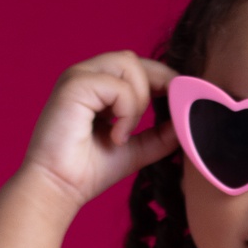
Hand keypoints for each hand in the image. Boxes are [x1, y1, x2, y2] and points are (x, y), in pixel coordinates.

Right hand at [22, 52, 178, 209]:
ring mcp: (78, 77)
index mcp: (97, 86)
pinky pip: (118, 86)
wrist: (59, 188)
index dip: (163, 80)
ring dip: (139, 100)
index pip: (137, 67)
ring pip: (129, 64)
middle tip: (165, 114)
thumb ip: (161, 134)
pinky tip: (116, 137)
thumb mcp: (137, 149)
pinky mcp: (74, 85)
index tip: (179, 103)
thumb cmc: (88, 171)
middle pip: (135, 59)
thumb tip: (187, 120)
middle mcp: (86, 76)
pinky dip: (126, 112)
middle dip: (158, 83)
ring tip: (127, 131)